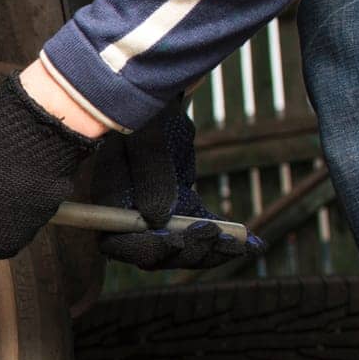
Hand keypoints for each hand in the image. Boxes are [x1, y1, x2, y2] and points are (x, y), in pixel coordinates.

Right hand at [90, 99, 264, 269]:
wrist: (160, 105)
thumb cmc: (144, 116)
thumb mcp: (144, 137)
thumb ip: (149, 175)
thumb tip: (157, 218)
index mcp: (107, 204)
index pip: (120, 243)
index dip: (147, 249)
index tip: (177, 241)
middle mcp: (128, 219)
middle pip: (153, 255)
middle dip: (187, 252)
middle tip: (215, 236)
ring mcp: (156, 218)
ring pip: (180, 250)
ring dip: (210, 251)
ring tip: (239, 243)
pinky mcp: (181, 212)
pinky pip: (200, 235)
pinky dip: (224, 242)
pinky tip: (251, 243)